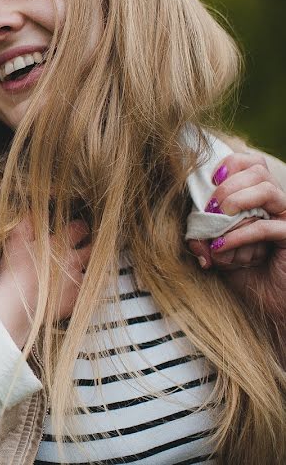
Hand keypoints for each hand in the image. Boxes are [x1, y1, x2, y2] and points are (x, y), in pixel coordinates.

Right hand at [0, 217, 91, 346]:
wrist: (19, 303)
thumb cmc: (17, 271)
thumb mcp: (16, 240)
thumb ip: (27, 223)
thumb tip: (34, 211)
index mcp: (60, 244)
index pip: (79, 229)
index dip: (80, 226)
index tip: (79, 227)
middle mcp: (73, 261)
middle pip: (92, 249)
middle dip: (91, 245)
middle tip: (87, 244)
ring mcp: (76, 281)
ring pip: (91, 272)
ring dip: (87, 268)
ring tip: (81, 268)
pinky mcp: (74, 299)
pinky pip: (85, 293)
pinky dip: (81, 290)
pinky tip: (75, 289)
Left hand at [187, 152, 285, 321]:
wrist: (268, 305)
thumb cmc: (243, 274)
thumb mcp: (216, 251)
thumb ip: (202, 237)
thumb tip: (192, 235)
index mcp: (259, 199)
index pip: (252, 163)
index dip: (231, 164)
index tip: (211, 179)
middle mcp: (276, 205)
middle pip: (259, 170)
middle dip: (229, 184)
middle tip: (211, 207)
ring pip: (268, 190)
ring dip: (237, 200)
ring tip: (218, 219)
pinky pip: (269, 227)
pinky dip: (240, 234)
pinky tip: (221, 247)